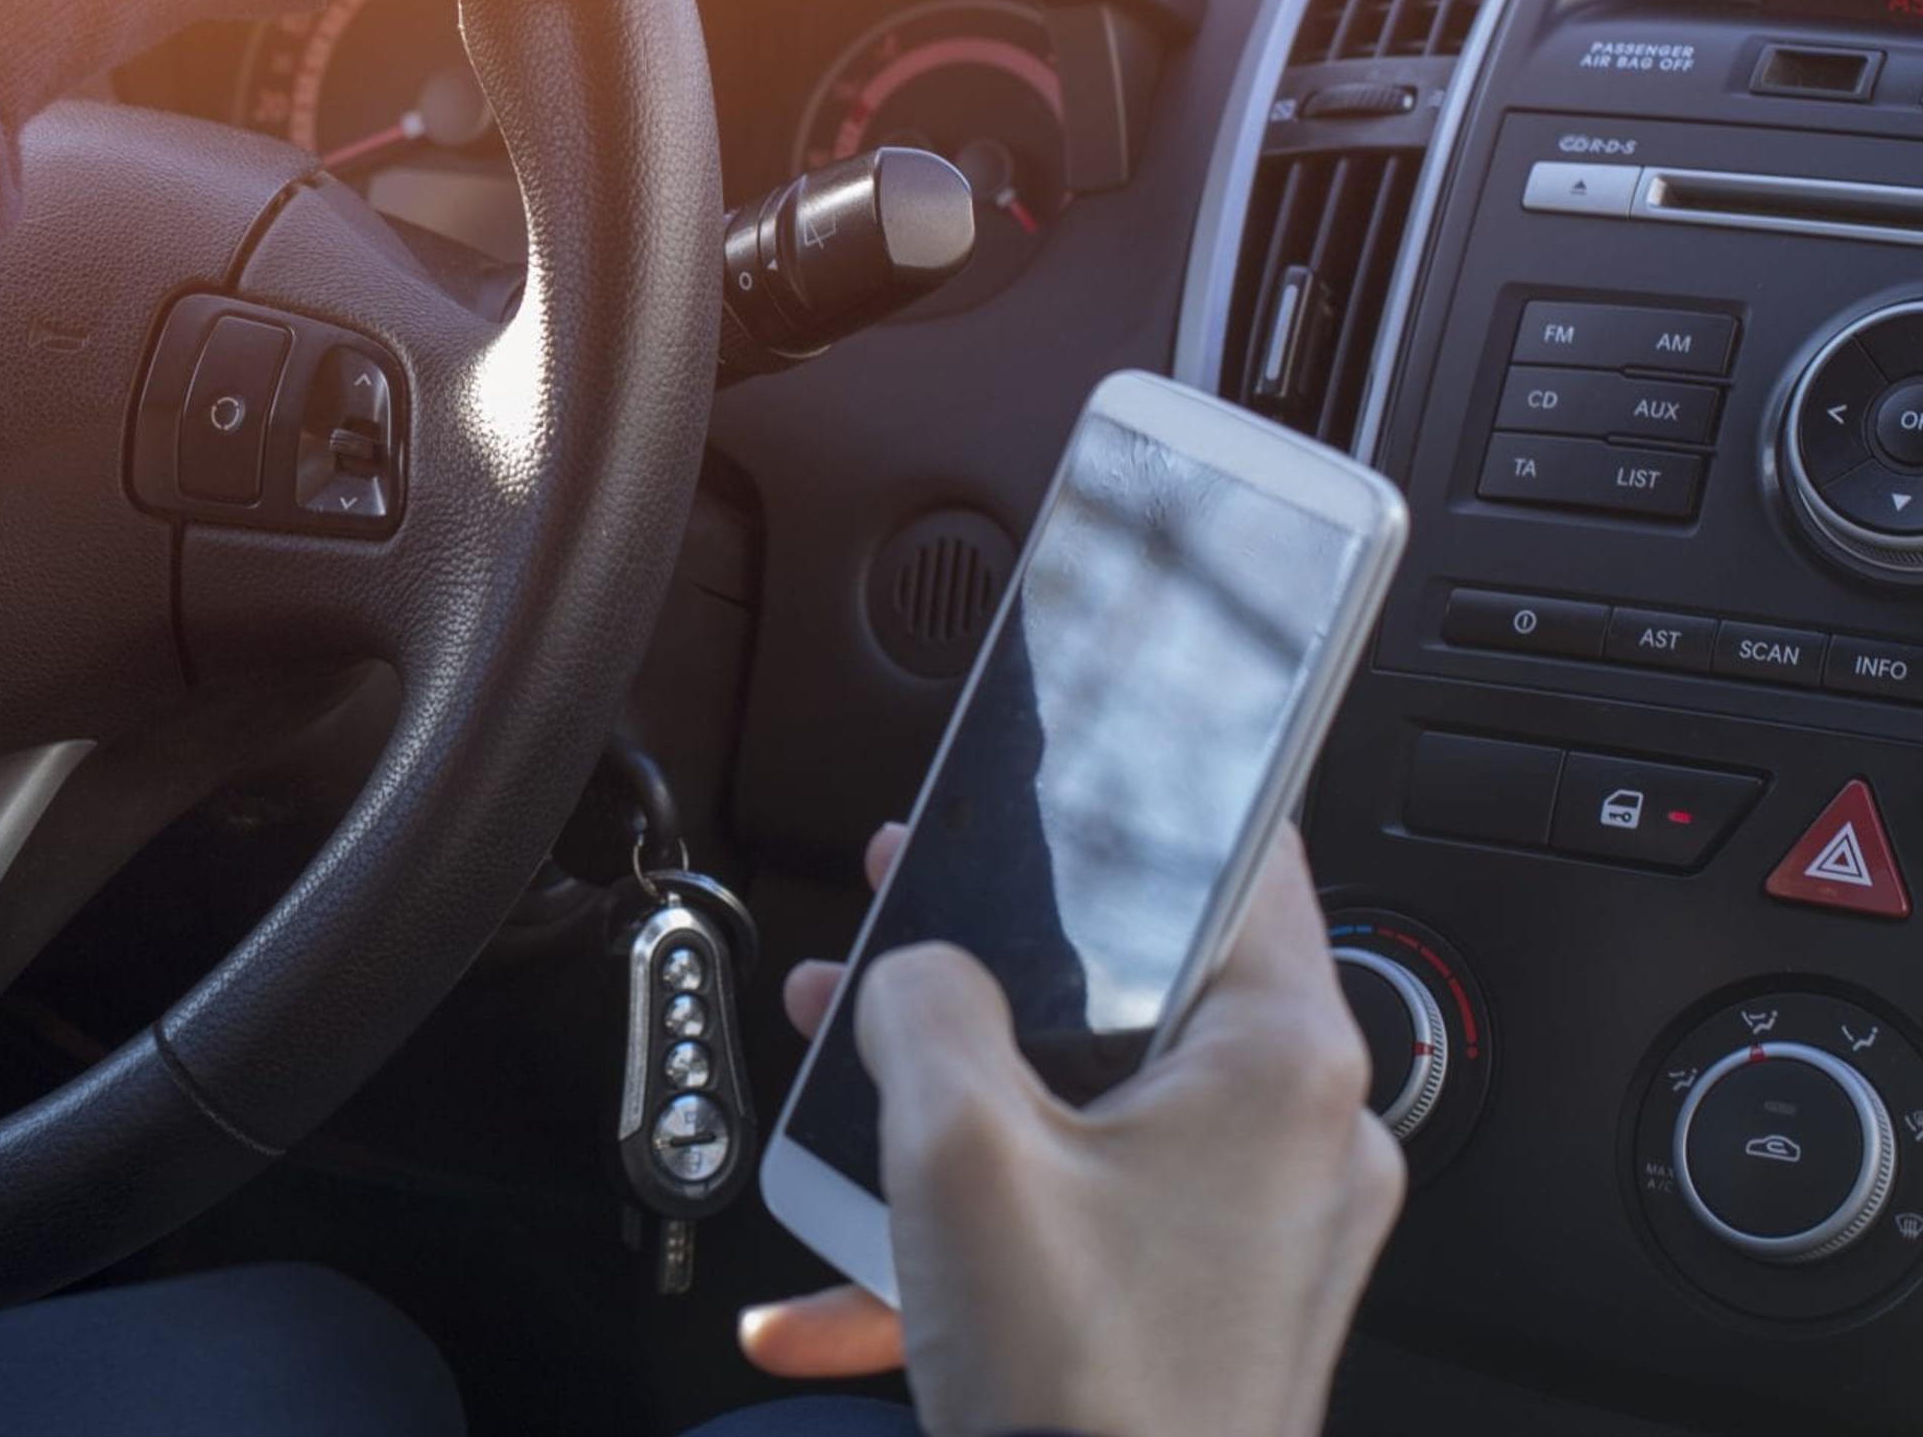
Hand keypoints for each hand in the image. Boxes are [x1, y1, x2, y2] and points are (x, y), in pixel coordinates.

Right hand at [743, 824, 1404, 1436]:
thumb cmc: (1082, 1386)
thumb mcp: (956, 1146)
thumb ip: (923, 1006)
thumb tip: (915, 975)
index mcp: (1281, 1062)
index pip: (1245, 853)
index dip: (1146, 799)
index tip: (1079, 765)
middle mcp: (1299, 1136)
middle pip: (1139, 984)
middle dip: (993, 964)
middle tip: (906, 927)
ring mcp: (1261, 1228)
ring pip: (1096, 1105)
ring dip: (964, 1095)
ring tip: (847, 1092)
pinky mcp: (1212, 1300)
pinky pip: (1087, 1220)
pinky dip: (980, 1230)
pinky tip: (841, 1293)